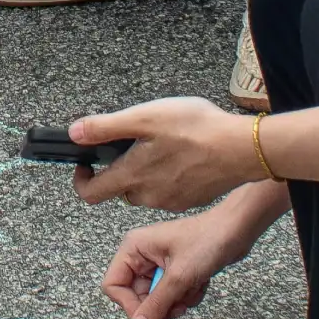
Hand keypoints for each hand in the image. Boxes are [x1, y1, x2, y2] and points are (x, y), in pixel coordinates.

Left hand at [68, 96, 257, 212]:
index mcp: (132, 176)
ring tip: (162, 143)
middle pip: (120, 189)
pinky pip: (168, 190)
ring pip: (145, 189)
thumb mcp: (145, 117)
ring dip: (145, 171)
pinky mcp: (191, 199)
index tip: (84, 164)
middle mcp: (149, 196)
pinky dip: (168, 175)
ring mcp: (171, 201)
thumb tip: (75, 133)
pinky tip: (183, 154)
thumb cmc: (197, 130)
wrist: (243, 149)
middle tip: (133, 142)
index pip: (91, 193)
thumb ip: (105, 127)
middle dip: (120, 168)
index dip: (81, 180)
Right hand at [101, 203, 262, 318]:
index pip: (114, 285)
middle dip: (160, 305)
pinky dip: (186, 296)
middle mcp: (142, 255)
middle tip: (178, 307)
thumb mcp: (179, 277)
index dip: (129, 305)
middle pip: (136, 296)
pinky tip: (200, 284)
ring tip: (192, 289)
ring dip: (176, 302)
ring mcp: (159, 263)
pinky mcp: (175, 271)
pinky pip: (172, 296)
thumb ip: (156, 304)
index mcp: (133, 248)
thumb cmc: (207, 242)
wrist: (237, 230)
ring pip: (156, 299)